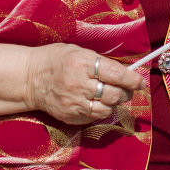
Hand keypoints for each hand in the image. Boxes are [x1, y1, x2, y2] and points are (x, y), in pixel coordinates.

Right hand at [24, 44, 144, 124]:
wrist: (28, 78)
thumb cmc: (56, 60)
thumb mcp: (78, 52)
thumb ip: (100, 62)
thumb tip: (126, 72)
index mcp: (81, 63)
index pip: (114, 74)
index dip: (131, 79)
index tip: (140, 82)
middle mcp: (78, 84)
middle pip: (113, 94)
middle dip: (126, 93)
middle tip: (128, 89)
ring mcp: (73, 102)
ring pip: (106, 109)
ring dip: (114, 103)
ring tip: (112, 96)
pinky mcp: (69, 116)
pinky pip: (94, 117)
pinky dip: (101, 111)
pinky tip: (98, 102)